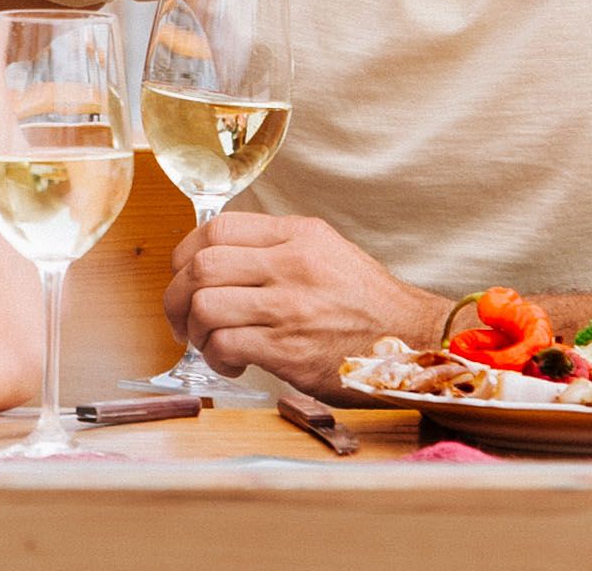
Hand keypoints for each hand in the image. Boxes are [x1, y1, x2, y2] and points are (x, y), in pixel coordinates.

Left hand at [167, 211, 443, 395]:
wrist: (415, 343)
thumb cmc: (367, 304)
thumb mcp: (327, 252)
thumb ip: (276, 247)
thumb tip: (217, 257)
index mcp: (299, 234)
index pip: (217, 228)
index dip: (185, 253)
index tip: (183, 275)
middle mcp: (292, 264)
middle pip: (201, 266)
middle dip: (176, 295)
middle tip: (181, 316)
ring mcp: (290, 307)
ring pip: (204, 306)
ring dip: (194, 330)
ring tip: (209, 342)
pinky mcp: (290, 351)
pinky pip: (225, 345)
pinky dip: (216, 357)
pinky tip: (232, 363)